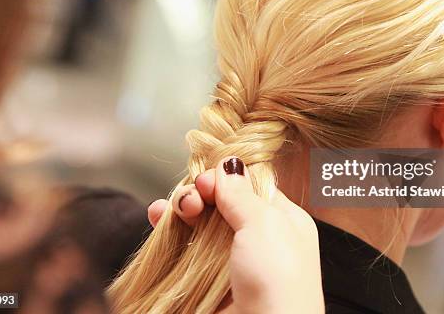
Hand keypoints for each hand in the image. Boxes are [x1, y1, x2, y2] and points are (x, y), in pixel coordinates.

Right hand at [148, 156, 323, 313]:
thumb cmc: (276, 279)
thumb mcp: (266, 225)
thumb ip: (241, 193)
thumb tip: (228, 165)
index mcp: (284, 221)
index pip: (251, 186)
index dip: (227, 177)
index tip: (207, 176)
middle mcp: (258, 238)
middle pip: (222, 201)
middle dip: (201, 192)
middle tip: (192, 199)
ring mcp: (231, 259)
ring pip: (201, 222)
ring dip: (183, 208)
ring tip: (174, 210)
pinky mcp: (207, 279)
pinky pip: (186, 246)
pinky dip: (170, 229)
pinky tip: (159, 218)